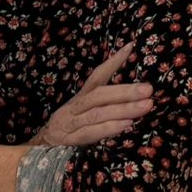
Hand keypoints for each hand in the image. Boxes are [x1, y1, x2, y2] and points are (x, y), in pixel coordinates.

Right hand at [35, 45, 151, 146]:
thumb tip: (138, 91)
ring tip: (144, 106)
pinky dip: (109, 128)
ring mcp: (71, 123)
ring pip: (97, 114)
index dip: (113, 62)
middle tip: (148, 89)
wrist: (44, 144)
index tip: (130, 47)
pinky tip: (126, 125)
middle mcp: (75, 106)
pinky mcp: (70, 140)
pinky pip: (90, 133)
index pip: (97, 76)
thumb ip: (107, 100)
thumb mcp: (87, 109)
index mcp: (81, 96)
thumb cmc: (74, 124)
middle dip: (125, 92)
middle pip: (99, 95)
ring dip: (123, 110)